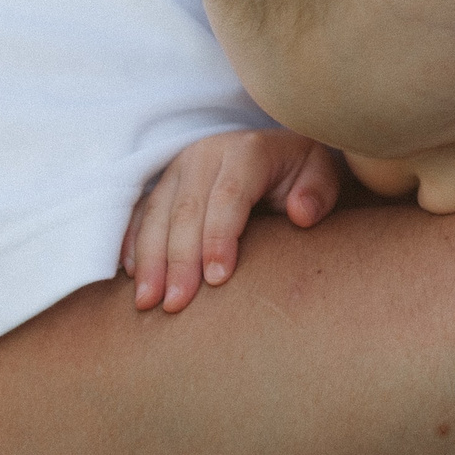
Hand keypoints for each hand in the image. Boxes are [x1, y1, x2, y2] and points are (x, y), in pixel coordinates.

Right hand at [121, 128, 341, 312]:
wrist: (276, 152)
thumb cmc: (300, 173)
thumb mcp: (321, 174)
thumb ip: (318, 192)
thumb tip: (301, 214)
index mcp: (247, 150)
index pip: (229, 196)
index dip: (219, 237)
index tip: (217, 280)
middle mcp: (206, 154)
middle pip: (186, 210)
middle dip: (180, 260)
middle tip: (176, 304)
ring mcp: (178, 168)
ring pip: (156, 214)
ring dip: (150, 260)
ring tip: (148, 301)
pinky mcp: (162, 184)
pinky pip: (139, 215)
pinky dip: (133, 246)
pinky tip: (133, 278)